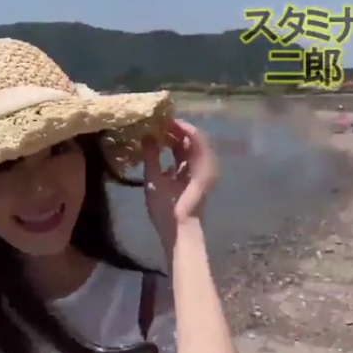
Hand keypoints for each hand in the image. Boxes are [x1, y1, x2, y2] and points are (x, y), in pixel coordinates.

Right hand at [143, 119, 217, 249]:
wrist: (181, 234)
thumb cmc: (168, 210)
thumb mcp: (155, 181)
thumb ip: (150, 156)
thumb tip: (146, 135)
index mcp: (201, 164)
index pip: (194, 135)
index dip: (178, 125)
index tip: (160, 119)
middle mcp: (206, 165)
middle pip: (193, 140)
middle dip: (175, 131)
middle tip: (155, 125)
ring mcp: (201, 173)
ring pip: (189, 150)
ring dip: (174, 141)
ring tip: (155, 135)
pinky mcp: (195, 180)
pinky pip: (187, 159)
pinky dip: (175, 153)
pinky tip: (159, 152)